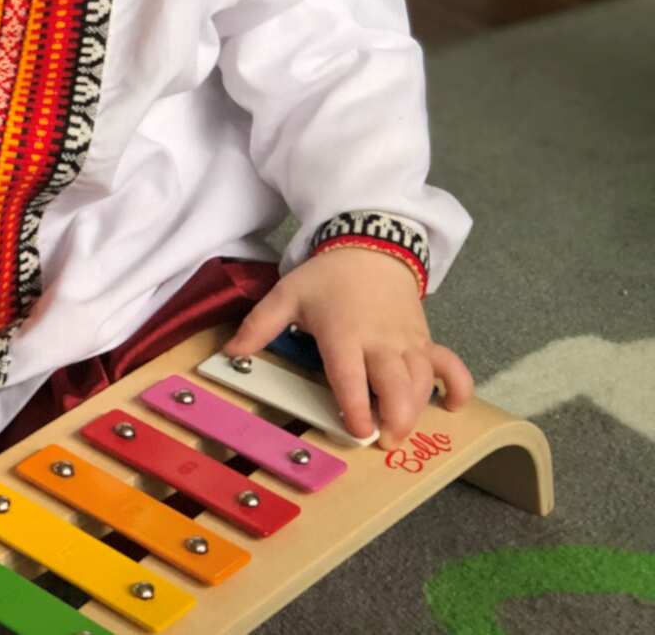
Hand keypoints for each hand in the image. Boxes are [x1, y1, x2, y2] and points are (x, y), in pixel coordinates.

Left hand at [222, 247, 472, 448]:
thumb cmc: (326, 277)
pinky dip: (456, 387)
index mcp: (343, 333)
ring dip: (416, 410)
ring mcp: (407, 341)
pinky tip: (452, 407)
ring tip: (400, 432)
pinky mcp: (425, 339)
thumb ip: (258, 326)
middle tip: (384, 441)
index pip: (351, 376)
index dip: (356, 407)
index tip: (356, 430)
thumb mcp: (287, 294)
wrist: (368, 244)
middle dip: (395, 418)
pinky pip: (449, 365)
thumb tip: (229, 354)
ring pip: (421, 382)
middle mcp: (380, 341)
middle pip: (396, 385)